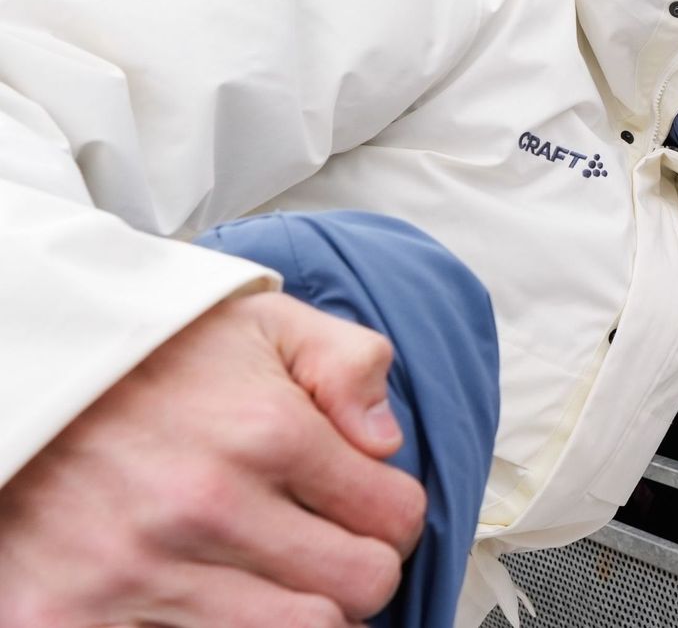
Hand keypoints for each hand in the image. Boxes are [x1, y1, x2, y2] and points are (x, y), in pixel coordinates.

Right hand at [0, 293, 424, 627]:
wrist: (22, 373)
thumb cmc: (148, 355)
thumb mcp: (264, 322)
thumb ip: (349, 363)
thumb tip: (387, 440)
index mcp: (265, 431)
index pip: (396, 517)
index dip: (395, 516)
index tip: (374, 511)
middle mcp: (207, 505)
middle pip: (359, 589)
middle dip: (363, 571)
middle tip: (337, 552)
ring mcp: (138, 570)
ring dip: (306, 612)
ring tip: (283, 581)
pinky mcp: (69, 616)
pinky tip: (213, 601)